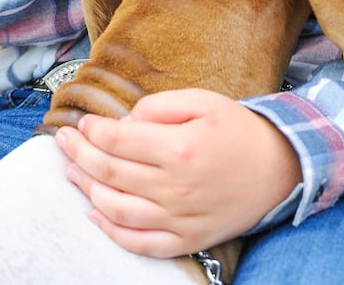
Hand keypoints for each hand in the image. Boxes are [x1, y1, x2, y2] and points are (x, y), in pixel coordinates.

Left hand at [55, 89, 301, 257]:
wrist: (281, 168)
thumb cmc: (241, 130)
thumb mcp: (205, 101)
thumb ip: (161, 106)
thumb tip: (126, 121)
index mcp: (179, 148)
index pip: (118, 140)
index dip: (93, 131)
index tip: (81, 123)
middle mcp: (175, 187)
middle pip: (111, 172)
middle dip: (79, 155)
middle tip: (62, 142)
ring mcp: (179, 217)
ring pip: (117, 208)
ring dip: (87, 189)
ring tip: (71, 173)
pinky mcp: (187, 238)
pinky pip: (140, 242)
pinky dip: (112, 231)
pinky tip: (96, 214)